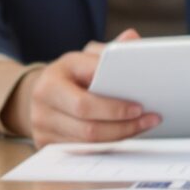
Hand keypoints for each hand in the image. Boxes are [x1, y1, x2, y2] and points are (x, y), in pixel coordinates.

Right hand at [13, 30, 159, 144]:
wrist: (44, 93)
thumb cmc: (72, 75)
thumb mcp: (86, 57)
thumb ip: (109, 50)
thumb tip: (131, 38)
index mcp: (53, 76)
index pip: (86, 97)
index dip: (115, 105)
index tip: (140, 106)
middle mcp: (42, 100)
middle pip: (87, 123)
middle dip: (122, 124)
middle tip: (148, 119)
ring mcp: (41, 123)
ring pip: (87, 140)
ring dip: (119, 136)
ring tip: (142, 127)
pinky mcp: (44, 142)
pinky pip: (82, 151)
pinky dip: (107, 146)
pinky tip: (123, 137)